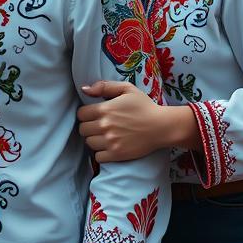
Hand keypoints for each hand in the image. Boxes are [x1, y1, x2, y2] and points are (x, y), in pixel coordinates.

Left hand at [78, 80, 198, 160]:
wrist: (161, 126)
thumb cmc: (144, 106)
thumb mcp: (126, 89)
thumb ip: (104, 86)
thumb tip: (84, 89)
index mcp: (105, 109)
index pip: (80, 114)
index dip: (85, 114)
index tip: (93, 115)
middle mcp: (105, 126)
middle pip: (83, 129)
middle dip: (88, 127)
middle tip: (99, 126)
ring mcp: (110, 141)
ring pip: (89, 143)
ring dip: (94, 139)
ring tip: (104, 136)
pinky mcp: (117, 154)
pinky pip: (98, 157)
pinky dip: (101, 153)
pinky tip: (109, 146)